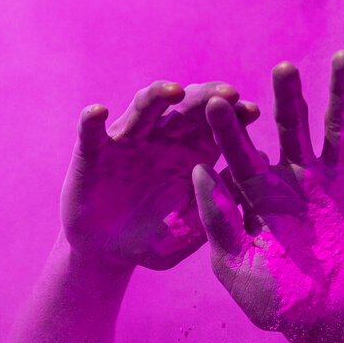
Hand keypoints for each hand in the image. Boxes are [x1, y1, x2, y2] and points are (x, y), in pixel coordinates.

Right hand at [62, 81, 258, 270]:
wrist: (107, 251)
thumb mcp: (191, 227)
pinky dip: (92, 120)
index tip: (252, 112)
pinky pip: (91, 131)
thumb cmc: (156, 239)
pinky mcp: (91, 150)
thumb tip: (250, 174)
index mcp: (192, 152)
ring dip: (157, 96)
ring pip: (143, 108)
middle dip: (206, 97)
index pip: (216, 125)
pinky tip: (97, 113)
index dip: (234, 116)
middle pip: (185, 107)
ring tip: (174, 91)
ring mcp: (127, 139)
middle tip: (227, 94)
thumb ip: (217, 203)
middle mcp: (162, 137)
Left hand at [192, 51, 343, 342]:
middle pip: (291, 127)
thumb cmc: (272, 300)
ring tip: (342, 56)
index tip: (215, 100)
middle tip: (282, 67)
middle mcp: (296, 179)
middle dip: (287, 98)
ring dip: (341, 94)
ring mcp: (334, 185)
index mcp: (259, 193)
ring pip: (339, 129)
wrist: (324, 325)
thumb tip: (198, 169)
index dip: (228, 128)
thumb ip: (216, 219)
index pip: (240, 151)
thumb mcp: (234, 263)